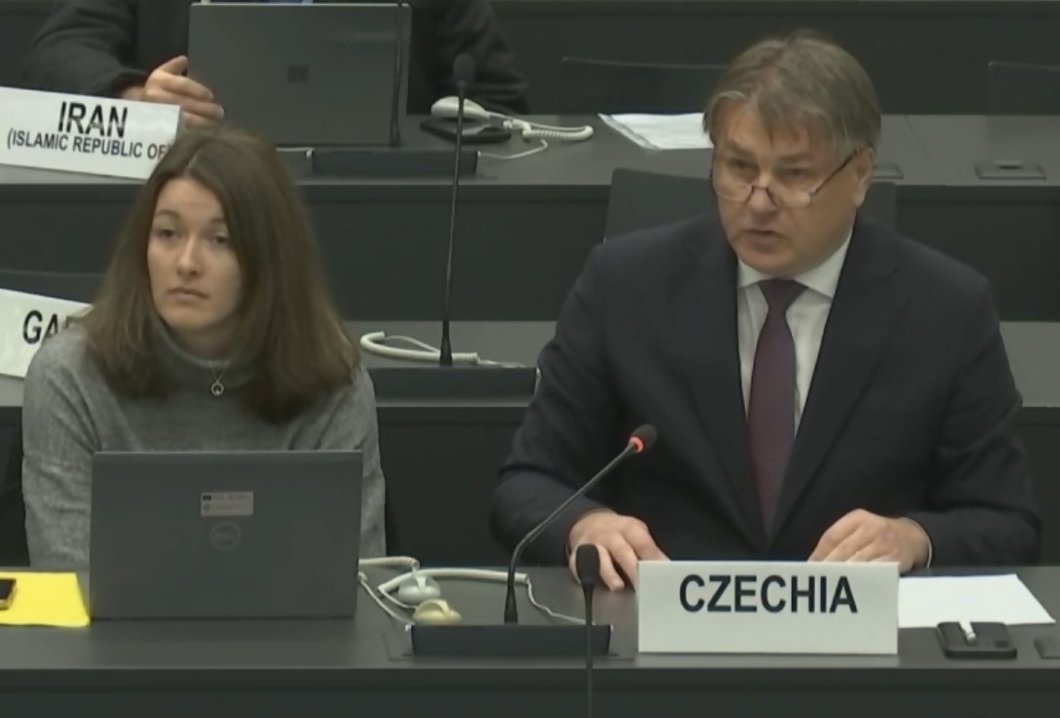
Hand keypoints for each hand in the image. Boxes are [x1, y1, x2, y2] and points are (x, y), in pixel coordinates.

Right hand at [122, 55, 223, 126]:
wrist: (137, 107)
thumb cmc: (158, 90)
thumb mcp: (163, 74)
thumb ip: (174, 67)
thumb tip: (184, 59)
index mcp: (159, 81)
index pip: (181, 84)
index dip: (197, 90)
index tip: (210, 95)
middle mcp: (156, 97)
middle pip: (185, 103)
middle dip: (205, 108)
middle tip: (220, 112)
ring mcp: (158, 114)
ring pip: (184, 119)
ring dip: (203, 122)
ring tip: (216, 123)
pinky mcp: (161, 130)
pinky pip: (181, 132)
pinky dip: (196, 132)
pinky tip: (207, 133)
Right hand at [567, 509, 667, 590]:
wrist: (588, 523)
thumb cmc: (620, 534)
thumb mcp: (637, 534)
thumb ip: (650, 551)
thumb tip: (667, 569)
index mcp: (628, 528)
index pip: (643, 543)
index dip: (653, 560)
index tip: (663, 576)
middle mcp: (609, 535)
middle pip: (622, 551)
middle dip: (633, 569)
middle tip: (644, 586)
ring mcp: (591, 545)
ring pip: (599, 558)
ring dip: (609, 573)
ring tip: (618, 587)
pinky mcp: (576, 557)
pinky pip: (578, 566)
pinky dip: (584, 576)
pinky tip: (592, 585)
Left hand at [809, 509, 929, 573]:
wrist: (911, 537)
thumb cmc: (876, 534)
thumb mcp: (858, 527)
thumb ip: (838, 539)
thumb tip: (814, 561)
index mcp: (857, 518)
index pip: (832, 536)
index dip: (819, 553)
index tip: (809, 567)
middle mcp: (871, 529)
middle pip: (843, 550)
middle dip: (828, 566)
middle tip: (816, 579)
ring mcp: (884, 544)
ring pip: (857, 562)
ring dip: (842, 575)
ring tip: (829, 585)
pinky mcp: (894, 560)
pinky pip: (873, 572)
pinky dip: (860, 580)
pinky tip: (851, 587)